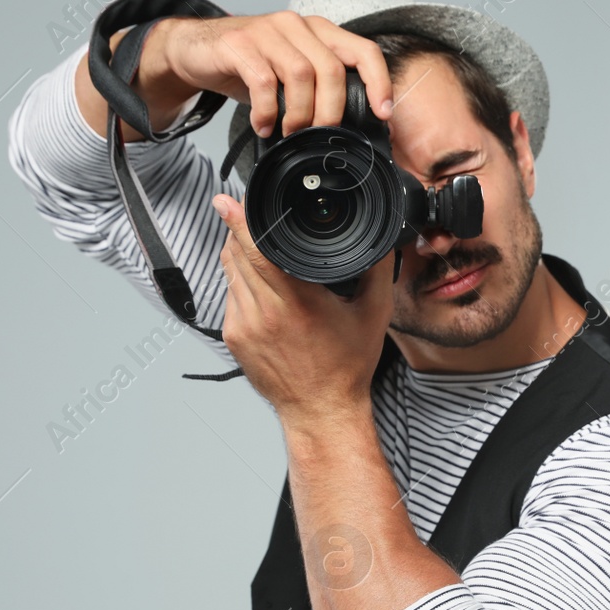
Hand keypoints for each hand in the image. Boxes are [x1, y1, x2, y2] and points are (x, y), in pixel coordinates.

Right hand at [156, 11, 393, 135]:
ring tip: (290, 132)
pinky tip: (263, 125)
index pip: (363, 50)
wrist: (195, 50)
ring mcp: (267, 31)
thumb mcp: (290, 75)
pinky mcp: (239, 44)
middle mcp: (297, 25)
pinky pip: (263, 81)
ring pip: (302, 74)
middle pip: (333, 70)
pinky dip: (267, 111)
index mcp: (319, 31)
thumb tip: (348, 128)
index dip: (379, 82)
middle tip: (320, 135)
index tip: (382, 113)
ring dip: (300, 113)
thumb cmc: (249, 66)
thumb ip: (319, 90)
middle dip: (332, 111)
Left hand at [213, 193, 393, 433]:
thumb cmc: (345, 367)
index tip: (227, 201)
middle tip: (248, 214)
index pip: (257, 251)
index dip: (239, 222)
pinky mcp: (234, 338)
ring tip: (255, 244)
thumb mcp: (373, 314)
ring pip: (229, 273)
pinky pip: (230, 295)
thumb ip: (377, 270)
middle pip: (237, 256)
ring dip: (238, 253)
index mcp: (297, 303)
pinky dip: (239, 280)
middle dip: (239, 231)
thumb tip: (382, 240)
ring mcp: (244, 327)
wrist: (321, 409)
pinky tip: (257, 281)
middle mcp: (265, 314)